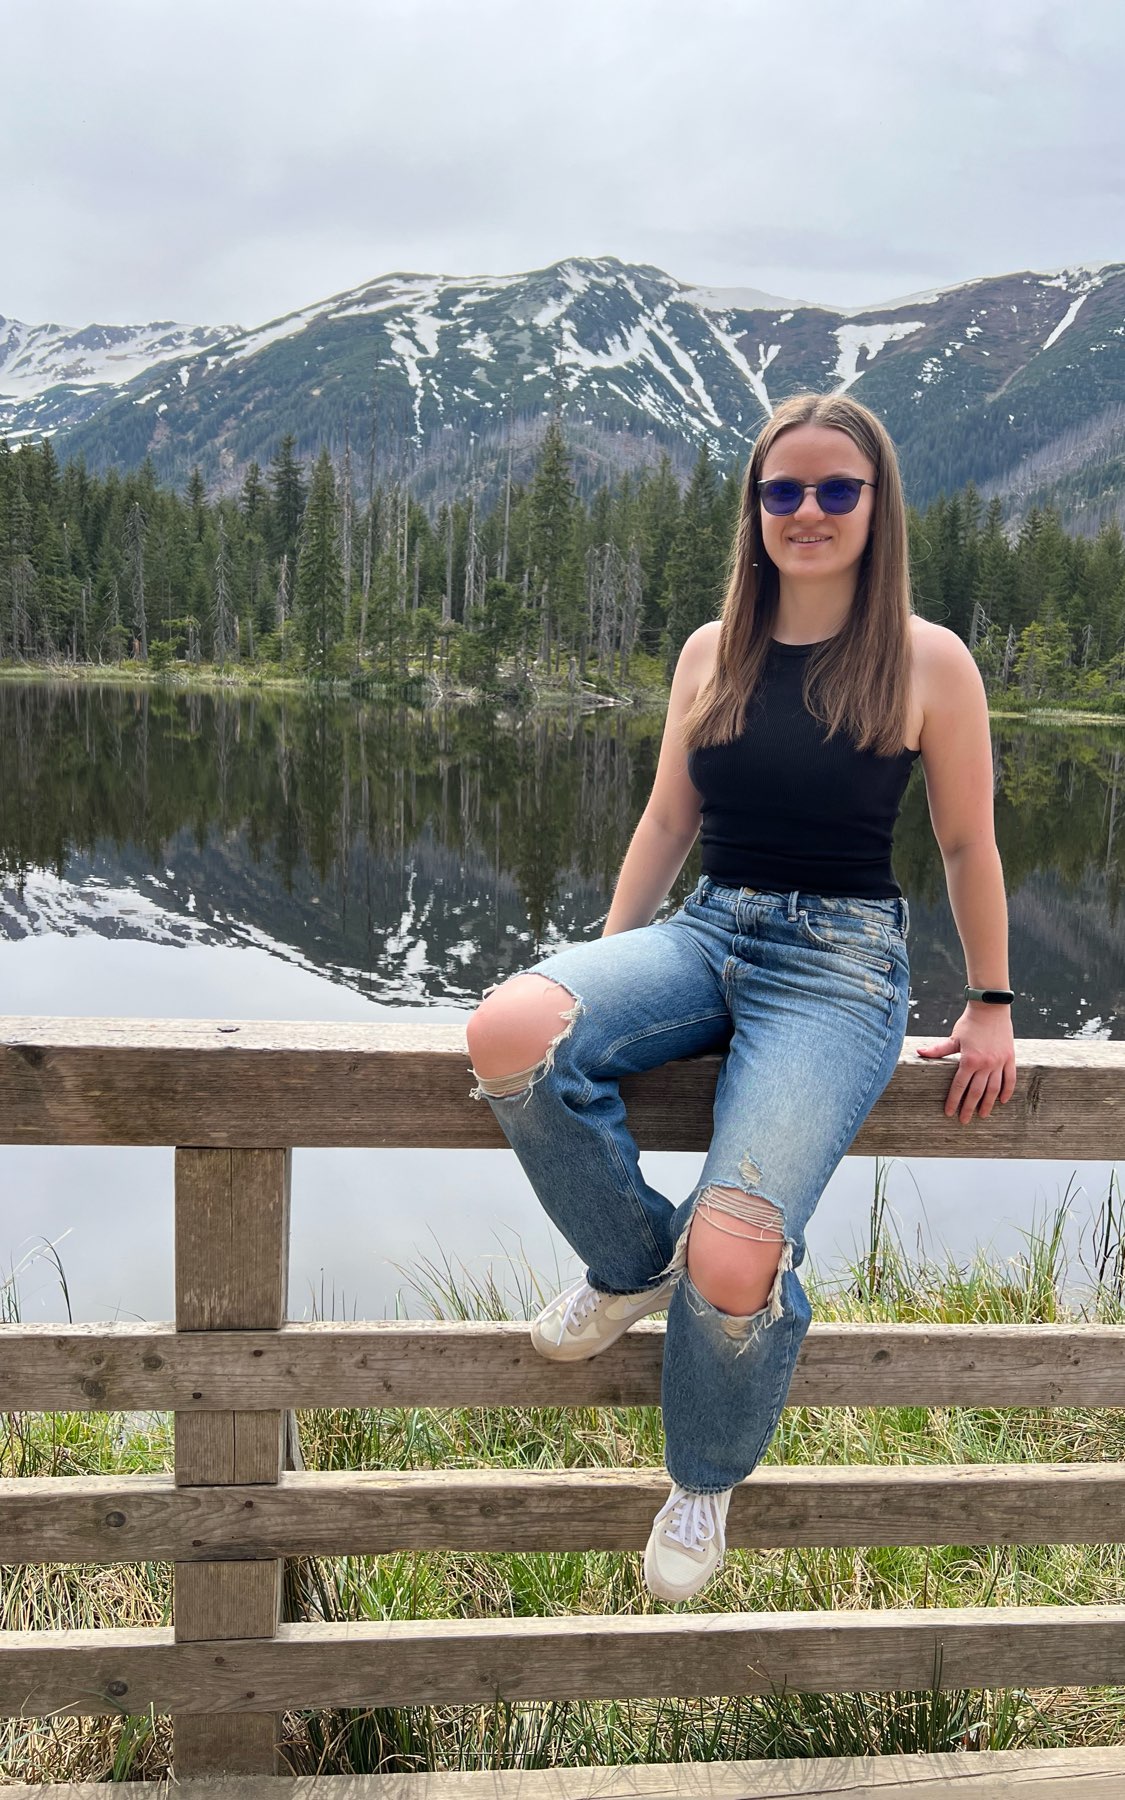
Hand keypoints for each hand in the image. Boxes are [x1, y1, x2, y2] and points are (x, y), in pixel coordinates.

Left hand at [915, 1005, 1016, 1123]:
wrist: (991, 1008)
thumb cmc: (970, 1023)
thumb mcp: (953, 1037)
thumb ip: (938, 1049)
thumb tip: (919, 1052)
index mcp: (969, 1060)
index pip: (959, 1086)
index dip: (953, 1101)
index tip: (949, 1112)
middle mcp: (985, 1064)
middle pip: (976, 1092)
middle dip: (969, 1108)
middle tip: (964, 1121)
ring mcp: (999, 1062)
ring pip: (994, 1089)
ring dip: (988, 1104)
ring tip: (982, 1115)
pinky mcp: (1009, 1058)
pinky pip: (1010, 1079)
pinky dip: (1007, 1091)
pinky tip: (1002, 1101)